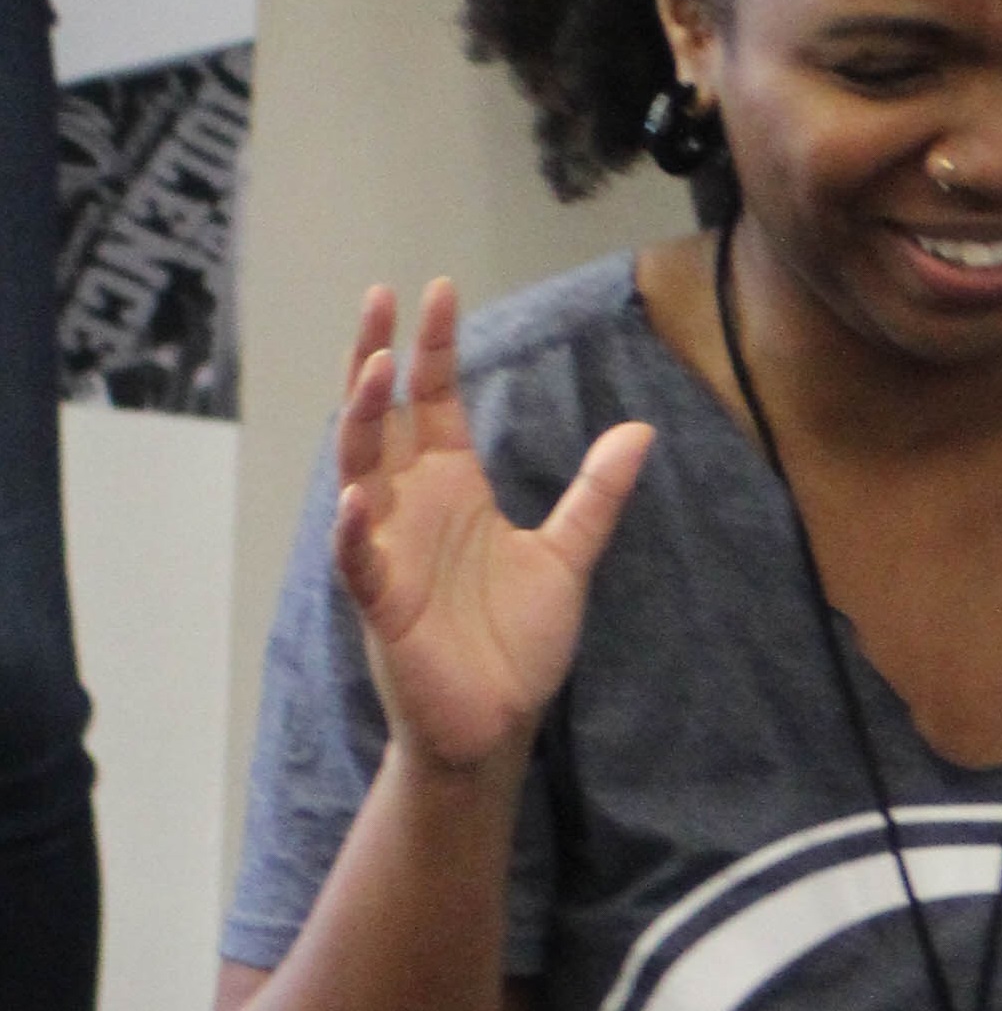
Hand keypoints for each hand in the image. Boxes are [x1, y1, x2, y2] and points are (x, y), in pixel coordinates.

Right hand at [332, 282, 652, 774]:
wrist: (497, 721)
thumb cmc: (516, 640)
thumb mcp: (568, 555)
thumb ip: (597, 494)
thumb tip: (640, 430)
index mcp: (453, 488)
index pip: (434, 402)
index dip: (434, 348)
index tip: (438, 290)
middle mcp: (412, 508)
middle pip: (383, 418)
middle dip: (378, 359)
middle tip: (382, 296)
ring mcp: (389, 552)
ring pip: (359, 472)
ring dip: (361, 421)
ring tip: (372, 367)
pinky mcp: (382, 604)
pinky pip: (357, 560)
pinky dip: (352, 530)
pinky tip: (354, 497)